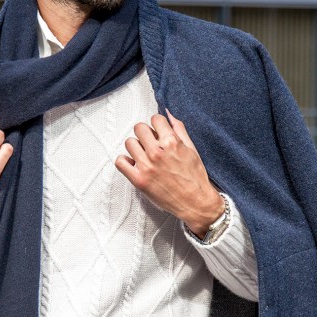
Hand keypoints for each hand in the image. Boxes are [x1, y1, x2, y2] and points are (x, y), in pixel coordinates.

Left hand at [114, 110, 224, 236]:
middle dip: (145, 133)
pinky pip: (120, 162)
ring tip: (143, 155)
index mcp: (172, 142)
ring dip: (136, 147)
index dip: (157, 125)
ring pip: (129, 143)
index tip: (158, 131)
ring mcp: (147, 166)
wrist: (196, 202)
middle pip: (139, 128)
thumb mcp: (192, 149)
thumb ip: (179, 129)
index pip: (155, 119)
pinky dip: (125, 161)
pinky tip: (134, 164)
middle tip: (150, 143)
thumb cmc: (195, 178)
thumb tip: (168, 113)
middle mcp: (157, 152)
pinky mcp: (139, 179)